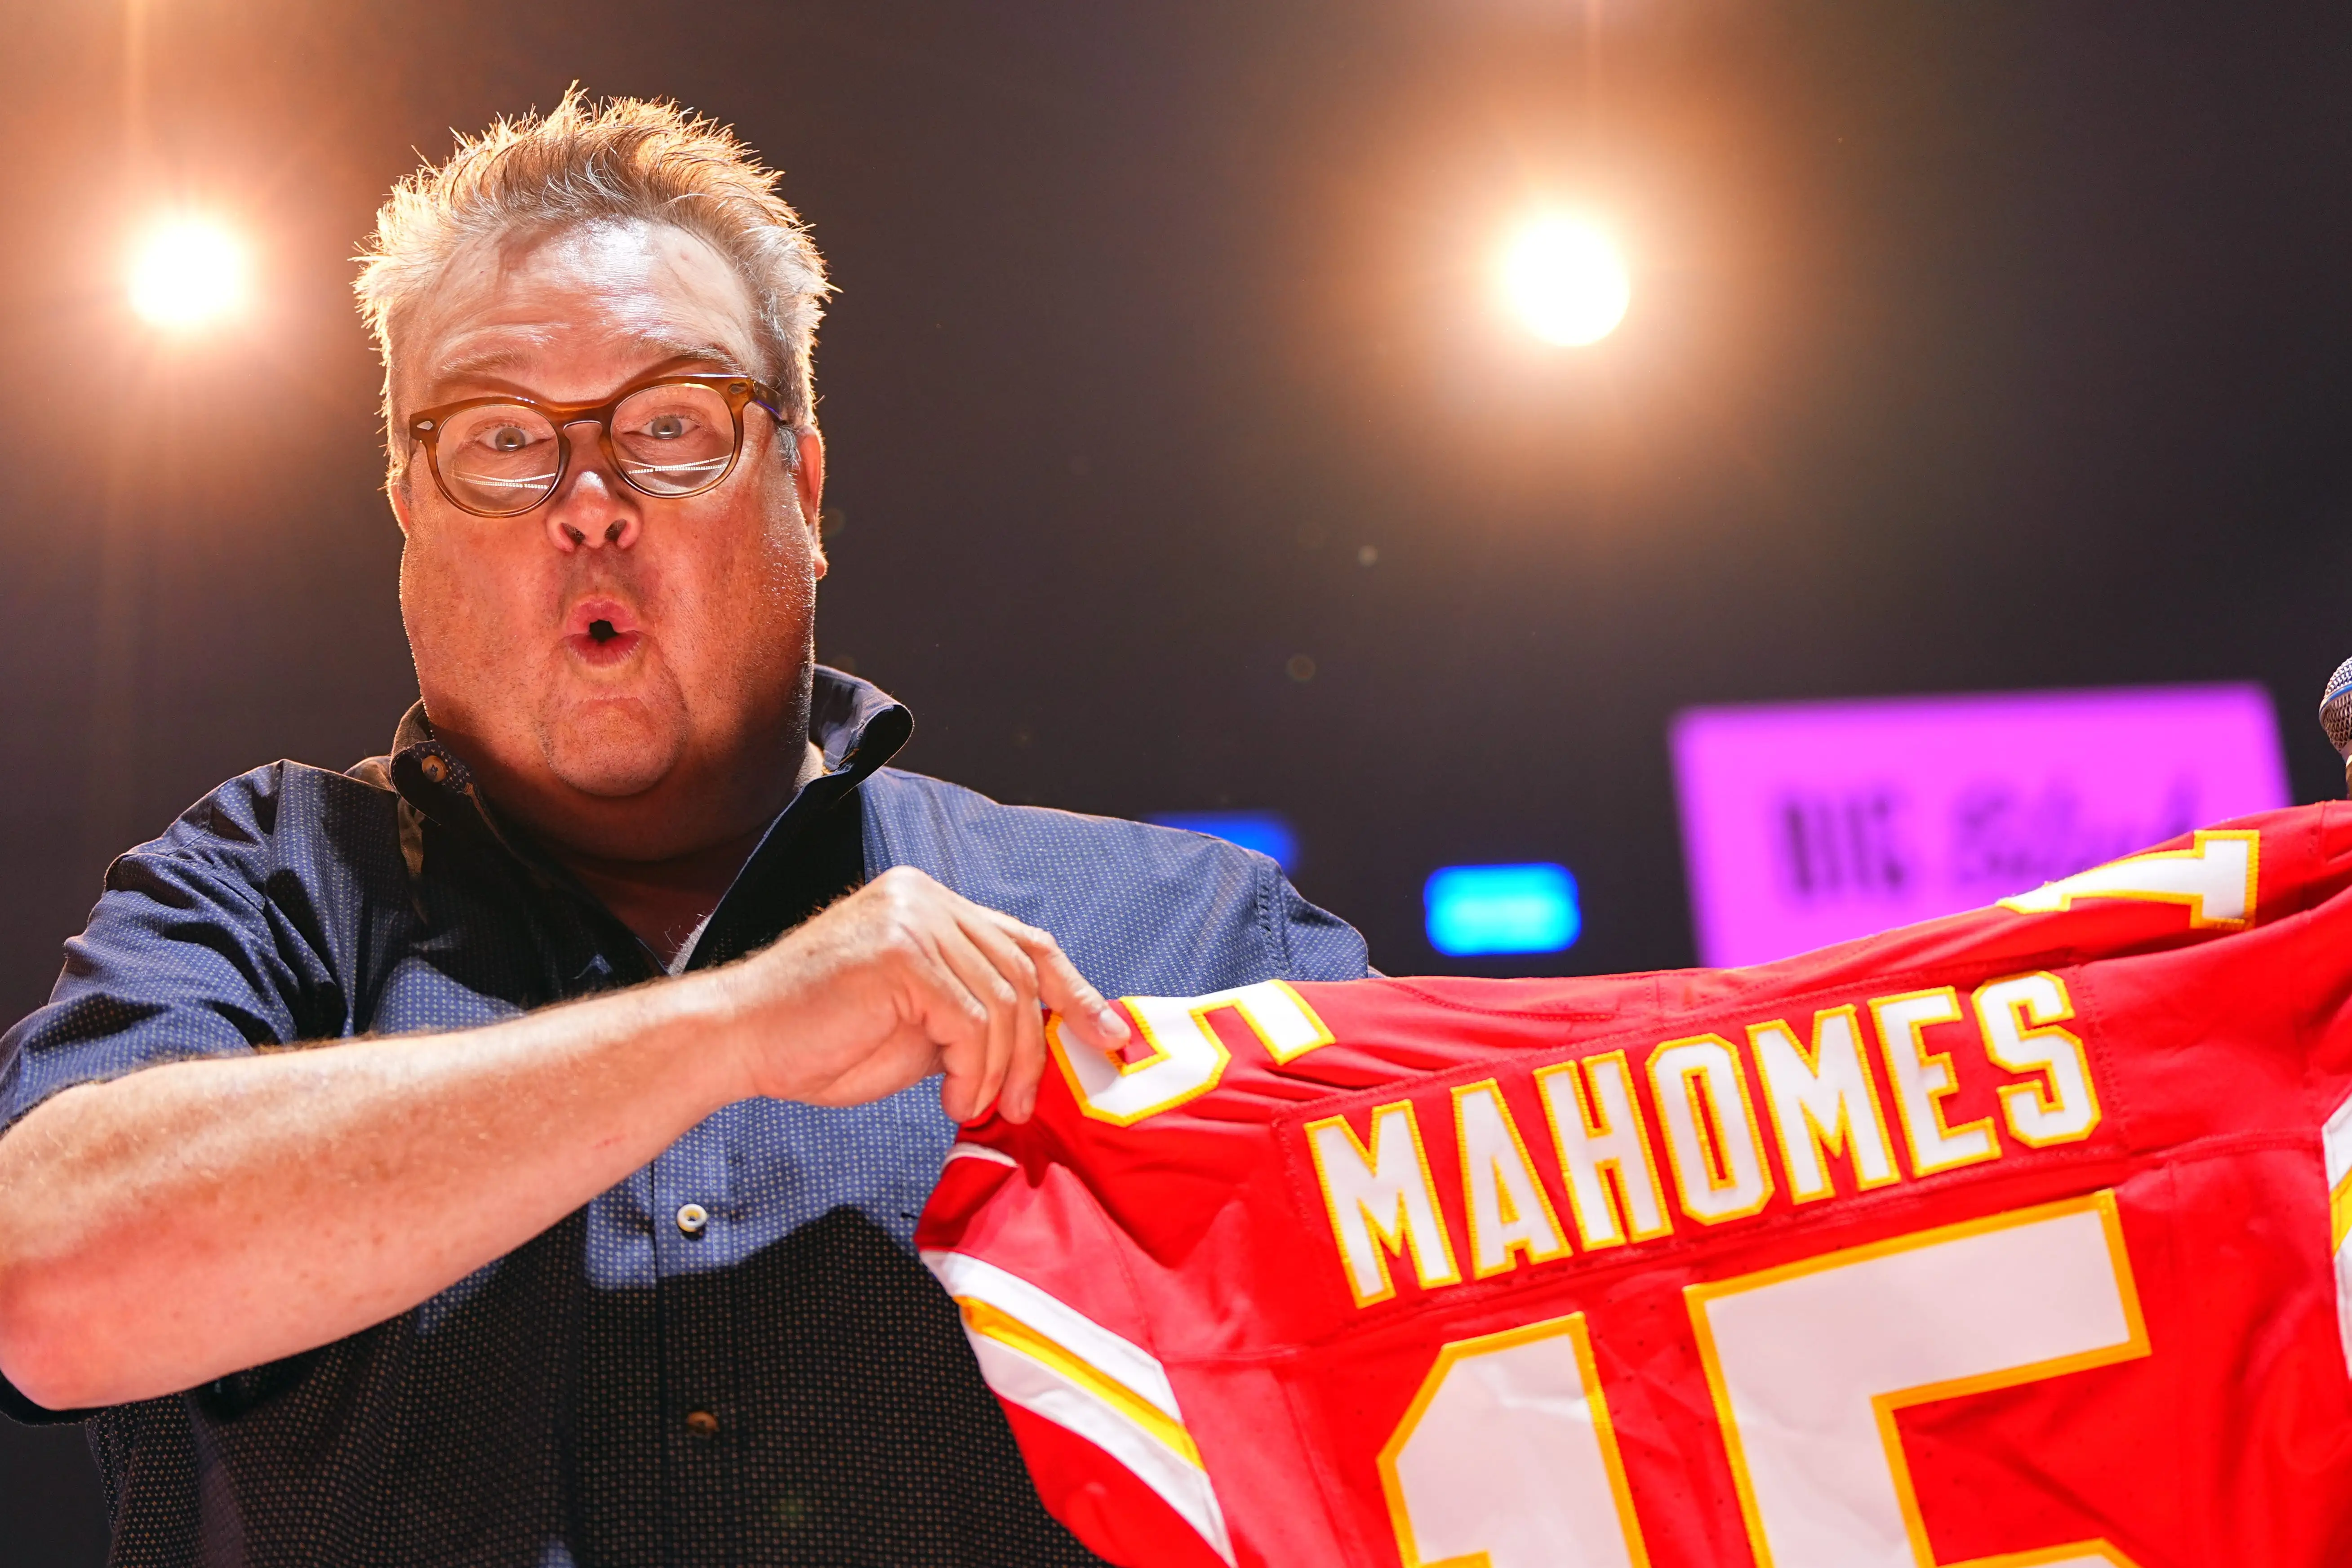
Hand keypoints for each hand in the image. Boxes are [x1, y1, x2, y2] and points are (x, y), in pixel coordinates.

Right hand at [721, 866, 1131, 1121]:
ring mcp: (913, 918)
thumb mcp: (917, 1023)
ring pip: (1002, 1003)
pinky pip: (970, 1022)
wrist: (739, 1042)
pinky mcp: (900, 953)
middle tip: (1020, 1106)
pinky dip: (972, 1070)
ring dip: (998, 1070)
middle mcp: (925, 897)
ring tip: (973, 1106)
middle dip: (1035, 1049)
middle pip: (1021, 974)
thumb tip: (1041, 1041)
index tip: (1109, 1036)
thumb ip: (972, 1014)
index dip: (1074, 991)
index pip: (1024, 941)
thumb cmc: (821, 1040)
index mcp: (929, 903)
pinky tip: (950, 1097)